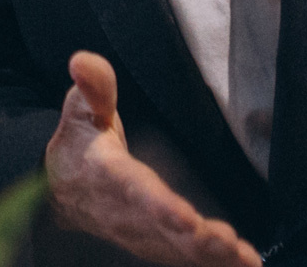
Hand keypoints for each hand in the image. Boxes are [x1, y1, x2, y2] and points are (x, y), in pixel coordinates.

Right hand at [45, 52, 259, 266]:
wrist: (59, 192)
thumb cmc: (79, 145)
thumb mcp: (81, 110)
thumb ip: (93, 87)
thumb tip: (81, 60)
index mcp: (112, 176)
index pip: (138, 192)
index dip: (161, 207)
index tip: (186, 218)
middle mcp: (129, 212)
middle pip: (167, 230)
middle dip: (198, 240)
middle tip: (229, 245)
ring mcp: (143, 234)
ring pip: (179, 250)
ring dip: (212, 257)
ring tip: (246, 261)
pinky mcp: (156, 245)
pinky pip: (185, 258)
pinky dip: (215, 264)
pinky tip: (246, 266)